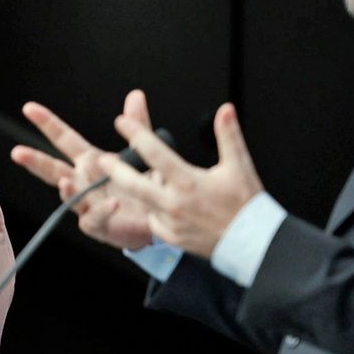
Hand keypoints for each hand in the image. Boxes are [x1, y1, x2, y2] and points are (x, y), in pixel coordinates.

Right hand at [11, 89, 156, 249]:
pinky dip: (103, 210)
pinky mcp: (102, 226)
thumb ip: (138, 125)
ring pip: (70, 197)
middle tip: (17, 152)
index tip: (29, 108)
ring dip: (66, 190)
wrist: (160, 217)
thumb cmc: (144, 183)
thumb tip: (136, 94)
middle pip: (54, 170)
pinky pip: (97, 218)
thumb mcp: (142, 151)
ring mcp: (89, 204)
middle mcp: (84, 182)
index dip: (47, 123)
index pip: (64, 138)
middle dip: (35, 161)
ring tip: (65, 181)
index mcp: (90, 160)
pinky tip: (113, 202)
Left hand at [99, 101, 263, 258]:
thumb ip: (228, 134)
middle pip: (134, 184)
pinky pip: (153, 220)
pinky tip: (157, 200)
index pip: (155, 153)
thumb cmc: (245, 203)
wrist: (252, 244)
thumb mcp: (239, 165)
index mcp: (188, 182)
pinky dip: (152, 208)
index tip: (121, 121)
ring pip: (143, 202)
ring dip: (134, 189)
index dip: (136, 135)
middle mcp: (174, 203)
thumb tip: (225, 109)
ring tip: (124, 177)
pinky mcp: (172, 237)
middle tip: (101, 158)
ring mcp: (171, 223)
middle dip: (114, 170)